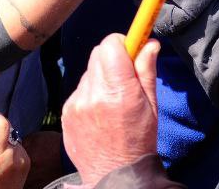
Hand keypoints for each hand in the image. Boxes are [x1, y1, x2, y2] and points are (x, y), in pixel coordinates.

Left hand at [63, 35, 159, 186]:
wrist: (116, 175)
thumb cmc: (139, 142)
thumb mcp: (152, 106)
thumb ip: (147, 71)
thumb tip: (150, 43)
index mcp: (119, 91)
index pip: (110, 45)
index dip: (121, 43)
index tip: (130, 51)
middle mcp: (94, 94)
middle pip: (98, 55)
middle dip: (112, 59)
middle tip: (124, 77)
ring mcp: (77, 104)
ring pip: (88, 73)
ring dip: (100, 78)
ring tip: (112, 101)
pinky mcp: (66, 113)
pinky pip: (78, 91)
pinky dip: (89, 94)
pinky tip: (100, 113)